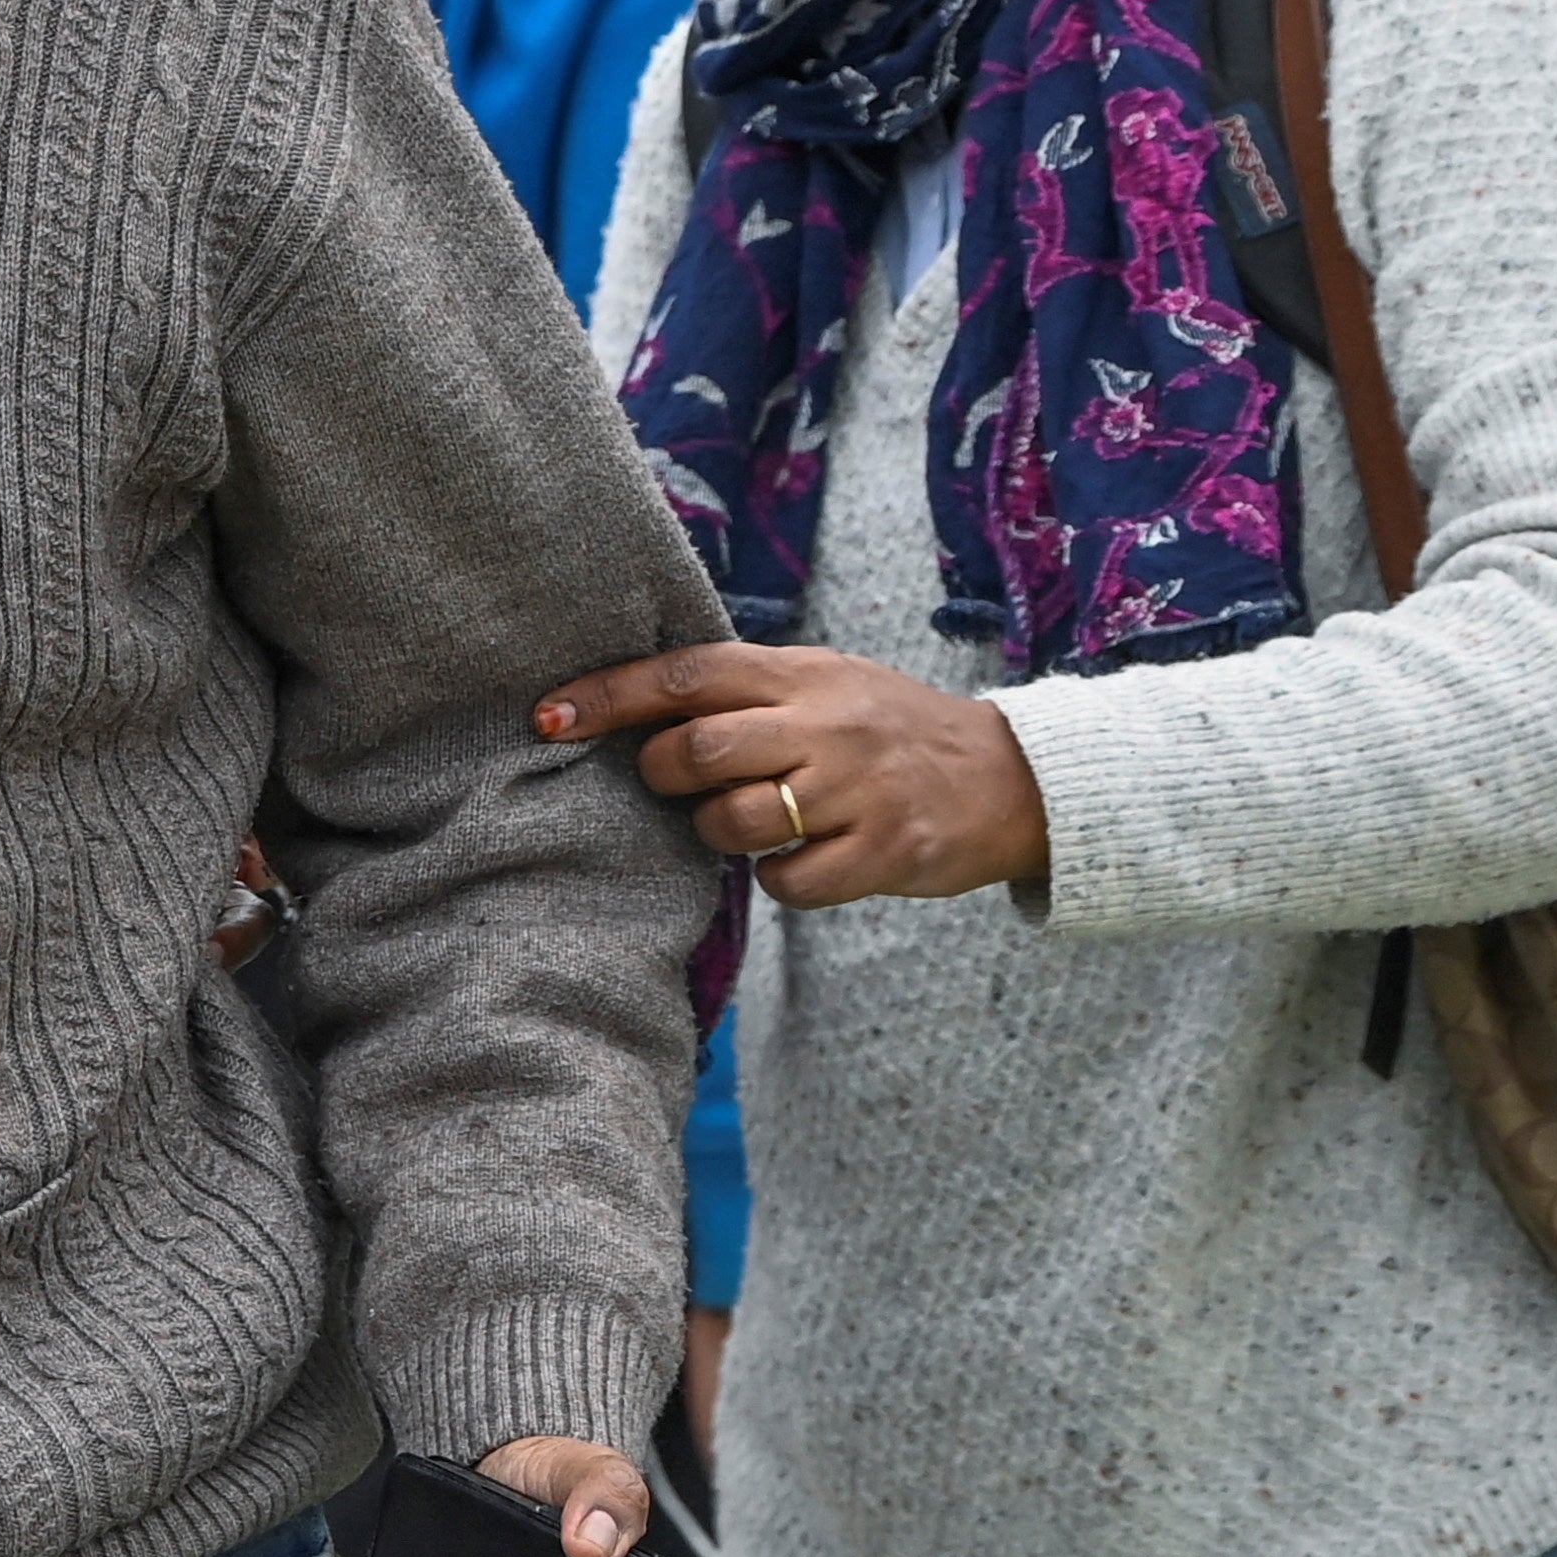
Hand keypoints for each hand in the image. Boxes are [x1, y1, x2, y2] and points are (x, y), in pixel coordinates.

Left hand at [535, 641, 1047, 909]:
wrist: (1010, 779)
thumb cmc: (891, 729)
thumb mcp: (827, 682)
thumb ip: (745, 688)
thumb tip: (633, 704)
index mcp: (804, 673)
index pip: (687, 673)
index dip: (608, 694)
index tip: (547, 716)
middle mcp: (828, 724)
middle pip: (699, 749)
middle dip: (664, 774)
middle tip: (677, 784)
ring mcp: (857, 791)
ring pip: (735, 821)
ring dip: (720, 833)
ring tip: (748, 823)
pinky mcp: (885, 853)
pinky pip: (788, 882)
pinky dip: (780, 881)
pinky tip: (806, 860)